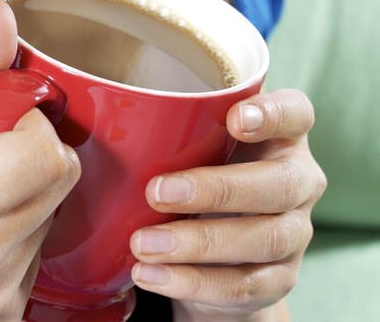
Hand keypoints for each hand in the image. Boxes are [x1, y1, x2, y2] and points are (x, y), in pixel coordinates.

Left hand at [129, 89, 326, 319]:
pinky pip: (244, 285)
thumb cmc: (202, 169)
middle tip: (157, 192)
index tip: (234, 117)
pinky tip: (151, 275)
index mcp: (283, 134)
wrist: (219, 246)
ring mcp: (295, 232)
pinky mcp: (279, 278)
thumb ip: (174, 123)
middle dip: (217, 189)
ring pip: (263, 238)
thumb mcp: (196, 141)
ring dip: (198, 244)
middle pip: (279, 184)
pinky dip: (193, 282)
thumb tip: (94, 108)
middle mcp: (299, 179)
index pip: (295, 113)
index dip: (272, 114)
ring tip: (144, 244)